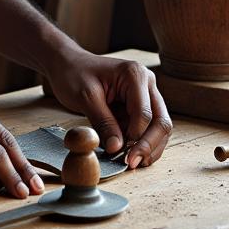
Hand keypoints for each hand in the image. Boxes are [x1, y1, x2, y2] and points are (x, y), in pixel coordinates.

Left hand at [44, 50, 171, 168]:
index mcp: (135, 75)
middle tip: (132, 164)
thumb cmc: (74, 74)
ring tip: (133, 163)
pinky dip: (142, 143)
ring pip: (159, 127)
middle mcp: (147, 83)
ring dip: (149, 147)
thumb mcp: (85, 97)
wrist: (67, 65)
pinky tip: (131, 155)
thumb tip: (117, 149)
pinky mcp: (140, 105)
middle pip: (160, 121)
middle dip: (149, 145)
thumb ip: (103, 122)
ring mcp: (146, 94)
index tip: (123, 155)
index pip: (145, 113)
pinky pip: (148, 128)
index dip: (136, 138)